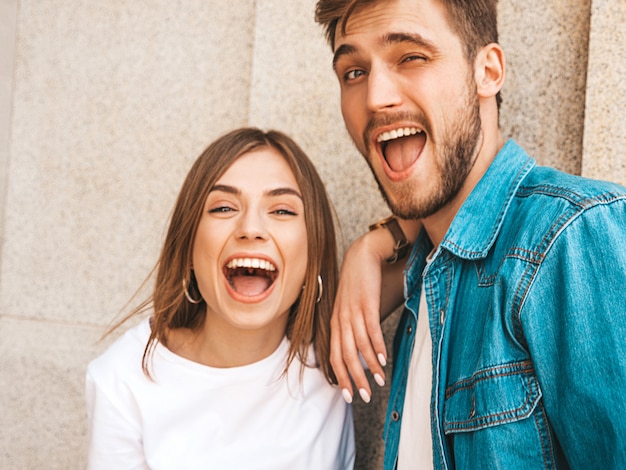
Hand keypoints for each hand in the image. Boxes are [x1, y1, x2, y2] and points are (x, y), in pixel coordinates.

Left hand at [331, 227, 405, 402]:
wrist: (362, 255)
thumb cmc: (358, 284)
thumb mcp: (350, 306)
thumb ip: (352, 326)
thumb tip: (360, 350)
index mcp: (336, 322)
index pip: (334, 355)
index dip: (341, 377)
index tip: (349, 395)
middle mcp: (341, 319)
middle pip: (345, 355)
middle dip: (354, 378)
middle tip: (364, 396)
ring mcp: (353, 311)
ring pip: (358, 345)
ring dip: (369, 367)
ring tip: (379, 381)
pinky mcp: (367, 303)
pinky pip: (371, 329)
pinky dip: (376, 346)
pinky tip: (383, 359)